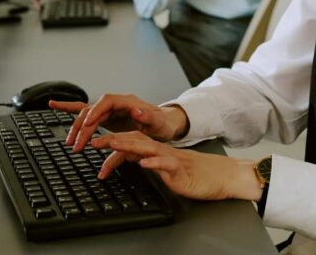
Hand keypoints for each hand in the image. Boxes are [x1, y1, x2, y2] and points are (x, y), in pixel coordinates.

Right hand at [49, 93, 188, 151]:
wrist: (164, 124)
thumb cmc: (162, 123)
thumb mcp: (159, 122)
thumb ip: (148, 117)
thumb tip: (136, 110)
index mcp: (127, 101)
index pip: (106, 102)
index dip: (95, 112)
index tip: (87, 124)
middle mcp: (115, 103)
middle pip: (93, 110)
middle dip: (83, 127)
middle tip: (77, 145)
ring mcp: (109, 110)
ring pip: (87, 115)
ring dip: (77, 127)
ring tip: (70, 142)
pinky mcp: (105, 117)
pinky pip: (85, 112)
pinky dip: (69, 109)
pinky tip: (54, 105)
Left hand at [92, 131, 262, 201]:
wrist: (222, 175)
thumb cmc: (194, 173)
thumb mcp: (165, 167)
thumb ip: (148, 161)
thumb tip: (129, 160)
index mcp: (156, 150)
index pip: (131, 142)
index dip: (112, 141)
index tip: (93, 142)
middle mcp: (161, 151)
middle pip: (134, 141)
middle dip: (112, 140)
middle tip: (93, 141)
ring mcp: (171, 158)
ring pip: (147, 148)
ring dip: (128, 146)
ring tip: (112, 144)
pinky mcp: (181, 169)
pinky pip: (167, 164)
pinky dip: (154, 162)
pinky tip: (144, 163)